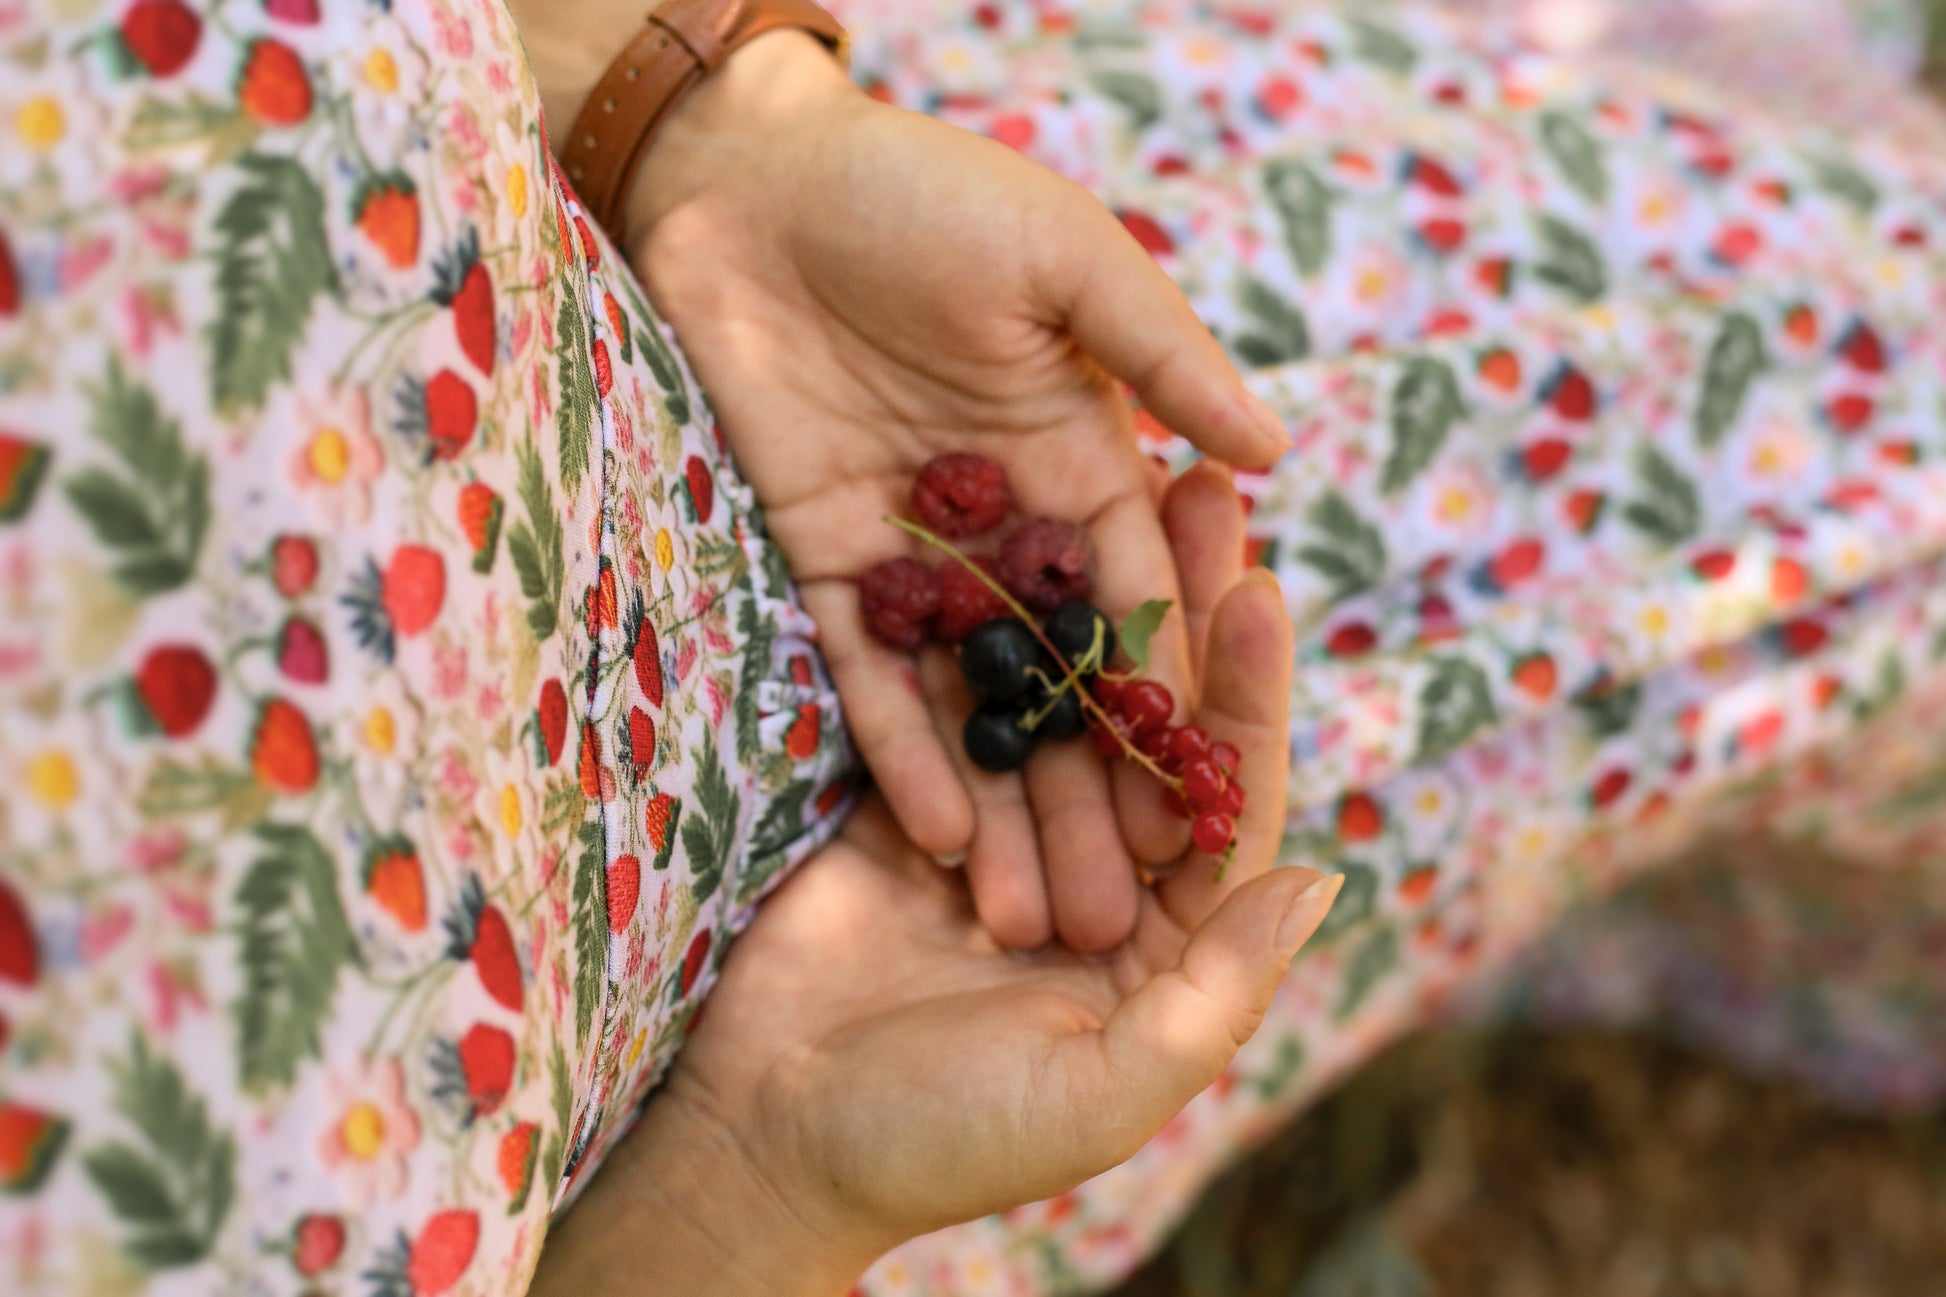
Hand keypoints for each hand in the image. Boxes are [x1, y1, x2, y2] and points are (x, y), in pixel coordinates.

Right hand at [532, 472, 1338, 1296]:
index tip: (1258, 588)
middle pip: (1153, 720)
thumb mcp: (1104, 1088)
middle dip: (1179, 609)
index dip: (1246, 694)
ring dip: (1087, 593)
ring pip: (1064, 693)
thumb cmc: (945, 1137)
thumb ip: (1217, 990)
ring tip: (1110, 476)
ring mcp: (1008, 832)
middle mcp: (1098, 871)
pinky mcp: (919, 804)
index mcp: (1168, 943)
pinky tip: (996, 541)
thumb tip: (1319, 878)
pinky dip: (982, 633)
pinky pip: (960, 708)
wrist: (768, 1138)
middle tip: (1199, 488)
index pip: (1225, 797)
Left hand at [623, 33, 1291, 953]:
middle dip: (1087, 795)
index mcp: (1080, 461)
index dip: (1167, 704)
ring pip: (966, 705)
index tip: (1203, 806)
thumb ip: (1162, 358)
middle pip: (1055, 684)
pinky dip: (901, 751)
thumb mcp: (1066, 262)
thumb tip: (1270, 457)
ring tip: (1034, 918)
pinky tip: (943, 838)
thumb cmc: (928, 193)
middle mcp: (1003, 528)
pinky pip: (864, 677)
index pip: (1138, 602)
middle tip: (1121, 913)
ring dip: (1001, 806)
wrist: (753, 177)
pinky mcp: (819, 564)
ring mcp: (910, 555)